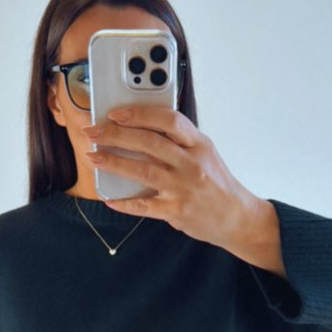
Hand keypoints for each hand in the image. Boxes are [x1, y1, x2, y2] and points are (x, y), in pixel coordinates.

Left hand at [81, 105, 258, 247]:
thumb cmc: (217, 184)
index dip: (139, 114)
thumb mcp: (205, 154)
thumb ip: (179, 141)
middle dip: (115, 135)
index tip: (117, 113)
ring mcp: (183, 188)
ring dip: (113, 163)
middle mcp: (191, 164)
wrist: (237, 218)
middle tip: (93, 132)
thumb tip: (141, 128)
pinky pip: (144, 206)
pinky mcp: (176, 211)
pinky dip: (124, 203)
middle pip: (148, 143)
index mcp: (199, 145)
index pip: (168, 120)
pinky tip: (109, 198)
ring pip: (142, 171)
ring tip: (94, 157)